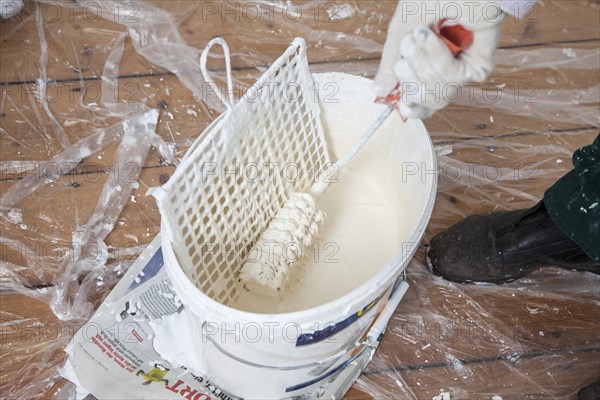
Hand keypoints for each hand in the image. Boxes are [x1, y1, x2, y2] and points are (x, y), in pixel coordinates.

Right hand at [375, 0, 504, 118]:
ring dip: (423, 65)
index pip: (422, 100)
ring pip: (438, 94)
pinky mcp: (478, 65)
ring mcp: (463, 68)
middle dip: (412, 77)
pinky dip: (439, 58)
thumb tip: (379, 92)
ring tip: (423, 35)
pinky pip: (452, 79)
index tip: (402, 106)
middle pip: (427, 101)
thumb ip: (390, 63)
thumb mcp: (401, 31)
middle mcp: (446, 70)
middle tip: (410, 47)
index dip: (412, 108)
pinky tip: (440, 37)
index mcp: (427, 64)